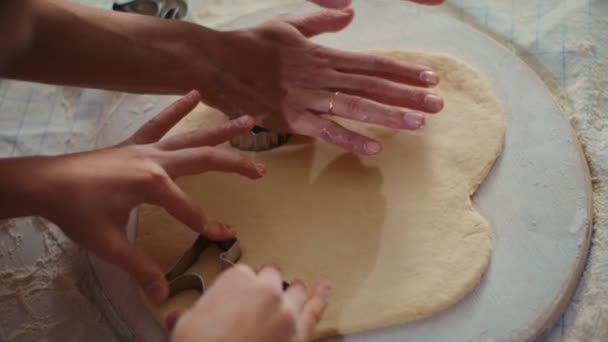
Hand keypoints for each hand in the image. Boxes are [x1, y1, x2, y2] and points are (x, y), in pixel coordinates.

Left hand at [6, 91, 264, 301]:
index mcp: (152, 184)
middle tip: (262, 171)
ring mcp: (147, 148)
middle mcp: (156, 160)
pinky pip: (160, 123)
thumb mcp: (108, 244)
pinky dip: (177, 108)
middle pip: (205, 160)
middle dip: (236, 166)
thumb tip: (162, 292)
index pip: (190, 210)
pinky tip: (193, 93)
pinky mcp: (136, 143)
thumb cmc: (76, 212)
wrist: (45, 183)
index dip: (209, 226)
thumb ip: (138, 266)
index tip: (225, 237)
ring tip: (249, 118)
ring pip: (191, 136)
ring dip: (221, 129)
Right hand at [169, 265, 331, 341]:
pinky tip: (324, 289)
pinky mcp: (300, 333)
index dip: (241, 286)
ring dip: (293, 290)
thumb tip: (178, 316)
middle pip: (271, 278)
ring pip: (295, 291)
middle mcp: (265, 289)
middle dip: (267, 284)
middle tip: (263, 293)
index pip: (243, 273)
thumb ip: (188, 315)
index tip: (238, 294)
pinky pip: (315, 311)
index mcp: (236, 280)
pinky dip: (321, 297)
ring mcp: (286, 311)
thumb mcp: (185, 327)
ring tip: (296, 286)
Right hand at [199, 1, 444, 154]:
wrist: (215, 63)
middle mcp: (321, 76)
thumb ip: (321, 20)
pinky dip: (349, 140)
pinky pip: (324, 132)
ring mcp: (307, 99)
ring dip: (387, 116)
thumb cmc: (250, 44)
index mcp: (322, 54)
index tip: (429, 78)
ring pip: (355, 108)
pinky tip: (373, 149)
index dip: (403, 71)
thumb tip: (350, 11)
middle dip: (407, 95)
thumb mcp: (287, 24)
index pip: (372, 63)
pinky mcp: (291, 120)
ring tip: (417, 124)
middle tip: (437, 104)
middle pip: (371, 87)